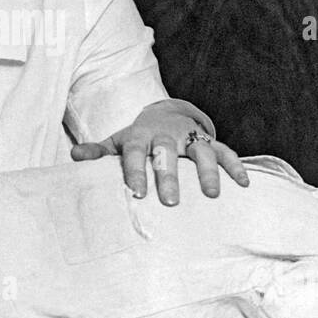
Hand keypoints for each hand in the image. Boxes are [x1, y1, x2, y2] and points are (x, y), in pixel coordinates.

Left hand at [70, 98, 247, 205]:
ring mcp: (191, 137)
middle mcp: (167, 134)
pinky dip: (236, 166)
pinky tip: (243, 184)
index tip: (135, 193)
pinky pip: (226, 151)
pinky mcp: (211, 141)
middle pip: (167, 152)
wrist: (165, 115)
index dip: (134, 171)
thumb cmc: (138, 139)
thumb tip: (74, 156)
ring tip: (211, 194)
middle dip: (169, 176)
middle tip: (170, 201)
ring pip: (201, 151)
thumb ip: (98, 152)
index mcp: (140, 136)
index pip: (135, 152)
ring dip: (207, 171)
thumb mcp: (117, 143)